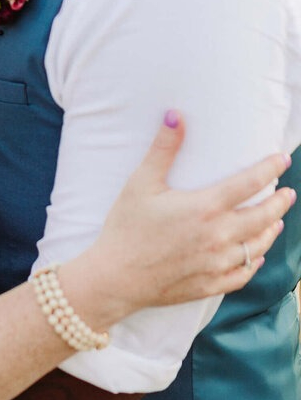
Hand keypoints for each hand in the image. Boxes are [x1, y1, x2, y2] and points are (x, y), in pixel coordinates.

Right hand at [90, 113, 294, 320]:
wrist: (115, 278)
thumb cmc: (126, 227)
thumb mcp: (141, 183)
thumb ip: (163, 149)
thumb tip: (175, 115)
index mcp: (204, 208)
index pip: (248, 184)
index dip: (268, 170)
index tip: (281, 160)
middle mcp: (217, 237)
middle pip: (262, 217)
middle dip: (279, 203)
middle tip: (288, 193)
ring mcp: (216, 264)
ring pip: (256, 247)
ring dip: (270, 232)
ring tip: (277, 221)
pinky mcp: (210, 285)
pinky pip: (242, 275)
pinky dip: (253, 263)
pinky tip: (255, 256)